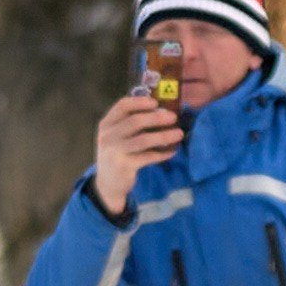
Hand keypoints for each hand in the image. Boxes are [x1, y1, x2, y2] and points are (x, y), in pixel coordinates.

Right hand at [93, 93, 182, 214]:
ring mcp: (115, 152)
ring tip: (179, 133)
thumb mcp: (116, 137)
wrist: (107, 184)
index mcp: (107, 124)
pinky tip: (172, 151)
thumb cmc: (117, 154)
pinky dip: (162, 154)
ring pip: (143, 140)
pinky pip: (148, 157)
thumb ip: (131, 125)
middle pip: (135, 121)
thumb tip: (162, 112)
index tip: (156, 102)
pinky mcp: (124, 166)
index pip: (122, 106)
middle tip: (173, 117)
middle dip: (157, 118)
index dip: (140, 102)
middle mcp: (108, 136)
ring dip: (164, 136)